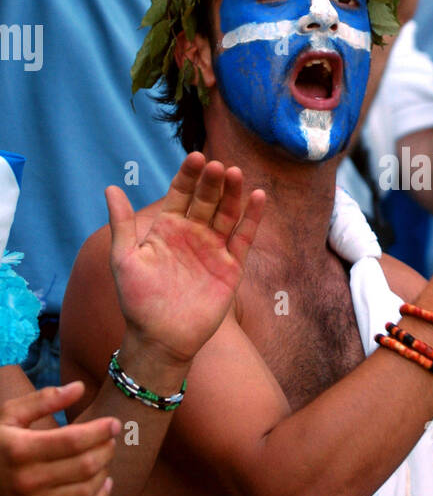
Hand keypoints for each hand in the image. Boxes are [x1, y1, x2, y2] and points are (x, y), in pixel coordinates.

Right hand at [0, 383, 116, 495]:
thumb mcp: (8, 417)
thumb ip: (43, 400)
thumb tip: (79, 387)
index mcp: (20, 450)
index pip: (74, 441)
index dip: (100, 431)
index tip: (114, 423)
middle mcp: (26, 481)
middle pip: (85, 466)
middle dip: (106, 449)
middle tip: (110, 439)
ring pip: (87, 491)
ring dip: (104, 471)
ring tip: (104, 457)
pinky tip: (104, 484)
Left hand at [106, 154, 265, 367]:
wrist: (160, 338)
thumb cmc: (137, 301)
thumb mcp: (123, 259)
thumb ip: (121, 224)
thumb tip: (110, 188)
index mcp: (167, 228)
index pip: (180, 193)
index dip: (188, 175)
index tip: (195, 157)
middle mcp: (193, 234)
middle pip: (206, 199)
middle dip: (212, 182)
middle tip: (217, 166)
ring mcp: (213, 249)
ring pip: (227, 214)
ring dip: (233, 194)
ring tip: (236, 174)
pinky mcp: (231, 267)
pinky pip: (244, 238)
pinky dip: (252, 218)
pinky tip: (258, 196)